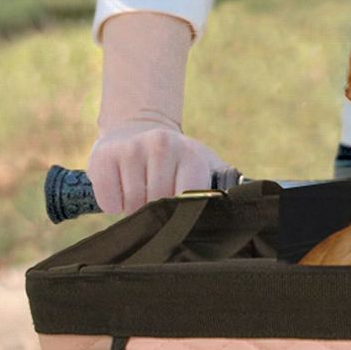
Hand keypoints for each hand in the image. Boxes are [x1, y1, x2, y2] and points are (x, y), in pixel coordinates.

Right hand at [91, 12, 222, 213]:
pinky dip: (113, 205)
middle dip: (157, 213)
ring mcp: (131, 149)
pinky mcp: (102, 157)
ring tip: (142, 196)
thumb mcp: (207, 169)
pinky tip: (122, 191)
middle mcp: (161, 146)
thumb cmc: (179, 163)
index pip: (188, 200)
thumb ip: (226, 190)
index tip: (181, 219)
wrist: (137, 130)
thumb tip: (248, 212)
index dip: (182, 216)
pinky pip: (108, 201)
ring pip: (132, 205)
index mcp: (191, 155)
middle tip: (159, 204)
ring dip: (136, 209)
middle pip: (158, 205)